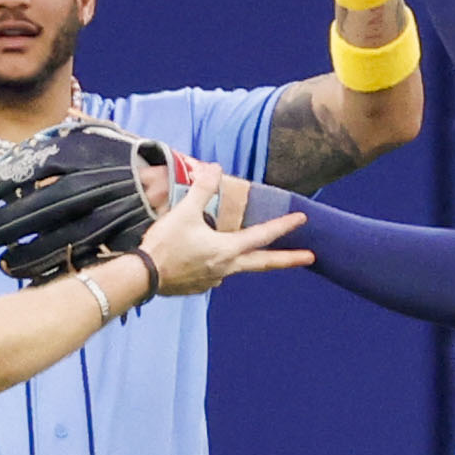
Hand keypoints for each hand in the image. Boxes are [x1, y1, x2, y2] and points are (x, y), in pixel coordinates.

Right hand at [138, 164, 309, 295]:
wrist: (142, 277)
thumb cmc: (164, 245)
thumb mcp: (184, 213)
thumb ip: (201, 189)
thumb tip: (214, 168)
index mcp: (227, 249)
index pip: (263, 235)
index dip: (284, 225)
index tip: (303, 219)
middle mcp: (226, 268)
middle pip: (264, 263)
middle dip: (289, 259)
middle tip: (311, 257)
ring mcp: (213, 280)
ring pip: (236, 267)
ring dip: (242, 258)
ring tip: (235, 249)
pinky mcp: (199, 287)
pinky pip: (214, 274)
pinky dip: (215, 264)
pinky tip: (203, 259)